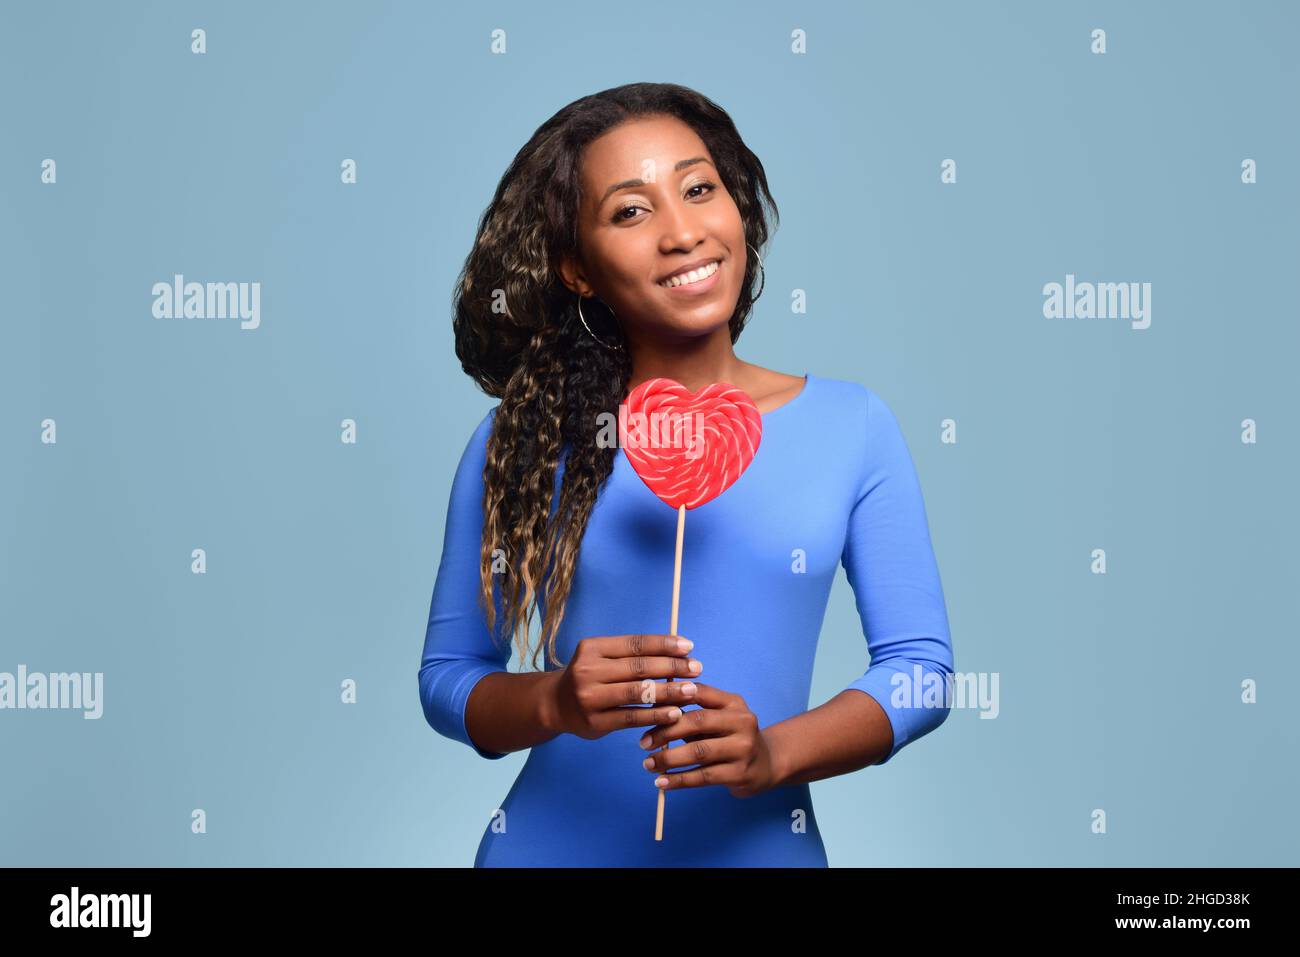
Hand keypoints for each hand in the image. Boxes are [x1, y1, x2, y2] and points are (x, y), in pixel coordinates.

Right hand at [546, 634, 703, 740]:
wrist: (555, 705)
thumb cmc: (590, 677)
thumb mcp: (602, 658)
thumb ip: (632, 655)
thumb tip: (677, 651)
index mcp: (592, 648)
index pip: (634, 644)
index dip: (663, 644)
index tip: (689, 647)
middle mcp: (588, 671)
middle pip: (638, 667)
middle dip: (671, 667)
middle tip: (697, 669)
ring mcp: (590, 698)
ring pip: (637, 693)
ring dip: (668, 691)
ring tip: (691, 690)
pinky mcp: (595, 722)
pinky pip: (632, 717)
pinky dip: (656, 715)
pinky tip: (675, 713)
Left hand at [637, 682, 777, 797]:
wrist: (767, 764)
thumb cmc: (731, 738)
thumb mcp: (719, 718)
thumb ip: (693, 712)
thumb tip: (652, 710)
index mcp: (733, 702)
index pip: (699, 692)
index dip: (670, 699)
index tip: (646, 710)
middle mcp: (742, 722)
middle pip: (697, 721)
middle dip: (665, 731)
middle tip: (643, 742)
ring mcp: (743, 748)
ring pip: (698, 752)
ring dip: (668, 758)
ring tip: (649, 764)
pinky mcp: (740, 773)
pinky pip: (703, 777)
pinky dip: (679, 780)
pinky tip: (662, 782)